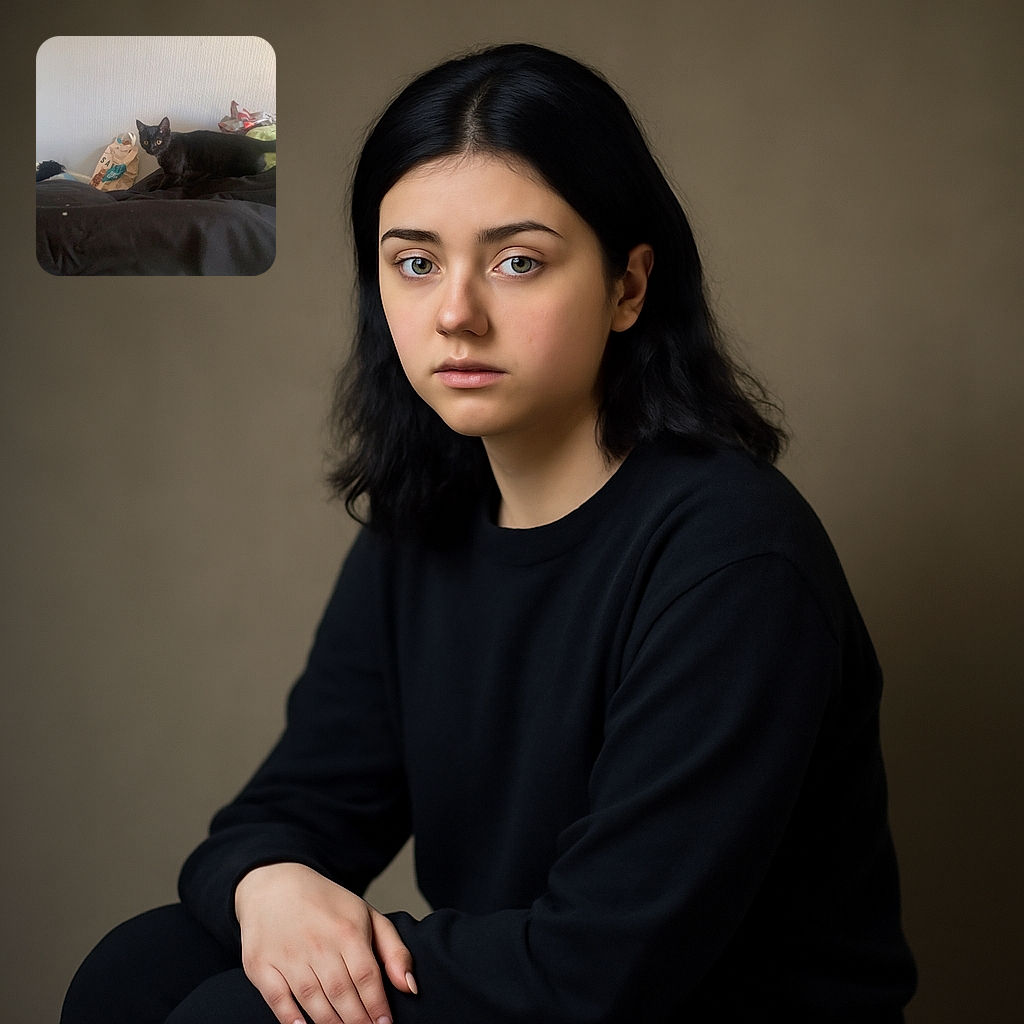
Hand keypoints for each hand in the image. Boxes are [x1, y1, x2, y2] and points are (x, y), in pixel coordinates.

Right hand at [235, 862, 416, 1023]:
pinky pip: (277, 999)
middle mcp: (318, 943)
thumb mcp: (366, 915)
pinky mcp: (261, 964)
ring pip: (313, 1000)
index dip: (377, 1006)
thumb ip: (393, 950)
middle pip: (342, 993)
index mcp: (347, 930)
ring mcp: (288, 955)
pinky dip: (290, 1019)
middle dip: (357, 1021)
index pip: (367, 977)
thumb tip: (410, 987)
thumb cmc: (326, 905)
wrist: (274, 884)